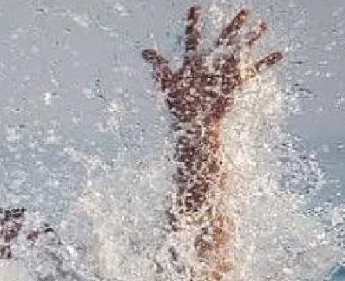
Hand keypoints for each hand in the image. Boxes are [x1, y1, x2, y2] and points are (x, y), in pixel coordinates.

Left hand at [142, 6, 282, 123]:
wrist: (196, 125)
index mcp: (193, 63)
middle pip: (223, 40)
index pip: (193, 38)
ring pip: (241, 51)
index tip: (195, 7)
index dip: (193, 23)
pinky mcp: (235, 84)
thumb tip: (144, 51)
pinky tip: (280, 54)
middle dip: (234, 26)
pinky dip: (266, 63)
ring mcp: (224, 73)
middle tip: (246, 9)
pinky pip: (254, 71)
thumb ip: (160, 67)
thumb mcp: (169, 85)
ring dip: (253, 38)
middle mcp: (210, 65)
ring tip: (264, 24)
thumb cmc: (180, 106)